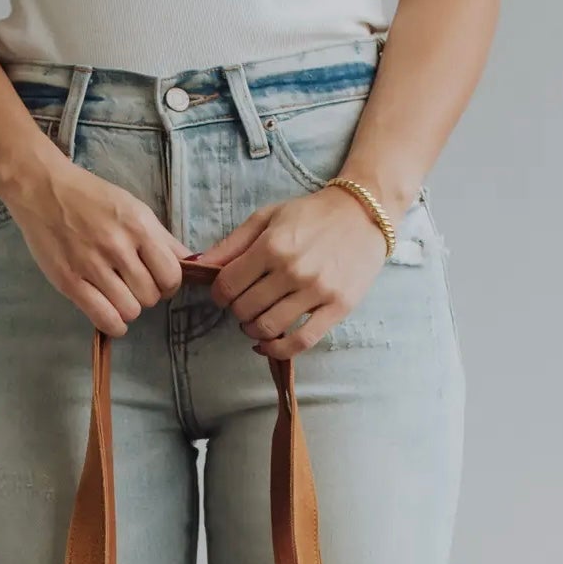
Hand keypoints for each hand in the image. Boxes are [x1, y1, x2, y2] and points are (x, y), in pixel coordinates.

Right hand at [6, 157, 192, 336]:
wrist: (42, 189)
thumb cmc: (91, 197)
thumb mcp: (134, 208)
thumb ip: (162, 238)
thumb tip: (191, 262)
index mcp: (138, 226)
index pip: (171, 275)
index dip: (168, 283)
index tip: (156, 279)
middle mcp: (118, 246)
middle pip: (151, 296)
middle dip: (146, 295)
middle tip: (132, 284)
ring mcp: (92, 266)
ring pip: (130, 311)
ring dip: (128, 308)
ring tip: (117, 294)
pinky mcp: (70, 282)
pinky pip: (105, 319)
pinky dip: (114, 324)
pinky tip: (110, 313)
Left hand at [189, 187, 388, 356]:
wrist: (363, 213)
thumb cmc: (311, 215)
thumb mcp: (268, 217)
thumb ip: (232, 243)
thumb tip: (199, 265)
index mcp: (272, 246)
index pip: (228, 287)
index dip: (219, 295)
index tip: (225, 294)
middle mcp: (293, 270)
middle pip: (245, 310)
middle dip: (238, 311)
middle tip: (246, 303)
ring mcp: (316, 291)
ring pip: (268, 328)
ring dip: (254, 331)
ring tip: (257, 321)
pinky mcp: (337, 307)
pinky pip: (301, 341)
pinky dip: (278, 350)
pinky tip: (268, 345)